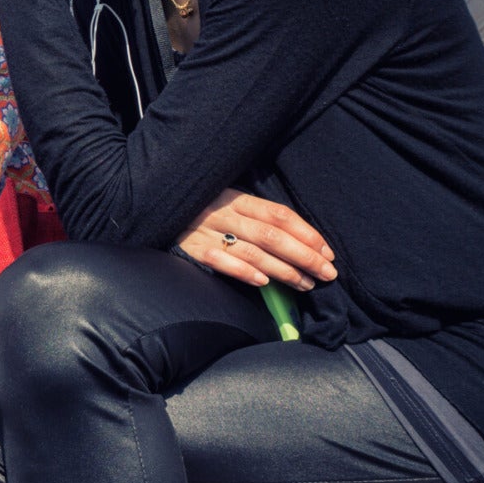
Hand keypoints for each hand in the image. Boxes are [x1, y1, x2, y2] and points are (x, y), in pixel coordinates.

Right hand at [175, 187, 336, 290]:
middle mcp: (224, 213)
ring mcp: (206, 232)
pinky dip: (243, 272)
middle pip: (273, 235)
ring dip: (284, 270)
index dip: (307, 233)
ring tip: (305, 284)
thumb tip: (300, 240)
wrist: (156, 209)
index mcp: (236, 198)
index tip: (328, 252)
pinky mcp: (191, 249)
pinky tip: (263, 283)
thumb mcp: (227, 203)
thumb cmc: (200, 210)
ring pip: (253, 252)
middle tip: (327, 273)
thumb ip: (256, 216)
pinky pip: (220, 261)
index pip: (280, 215)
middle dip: (305, 256)